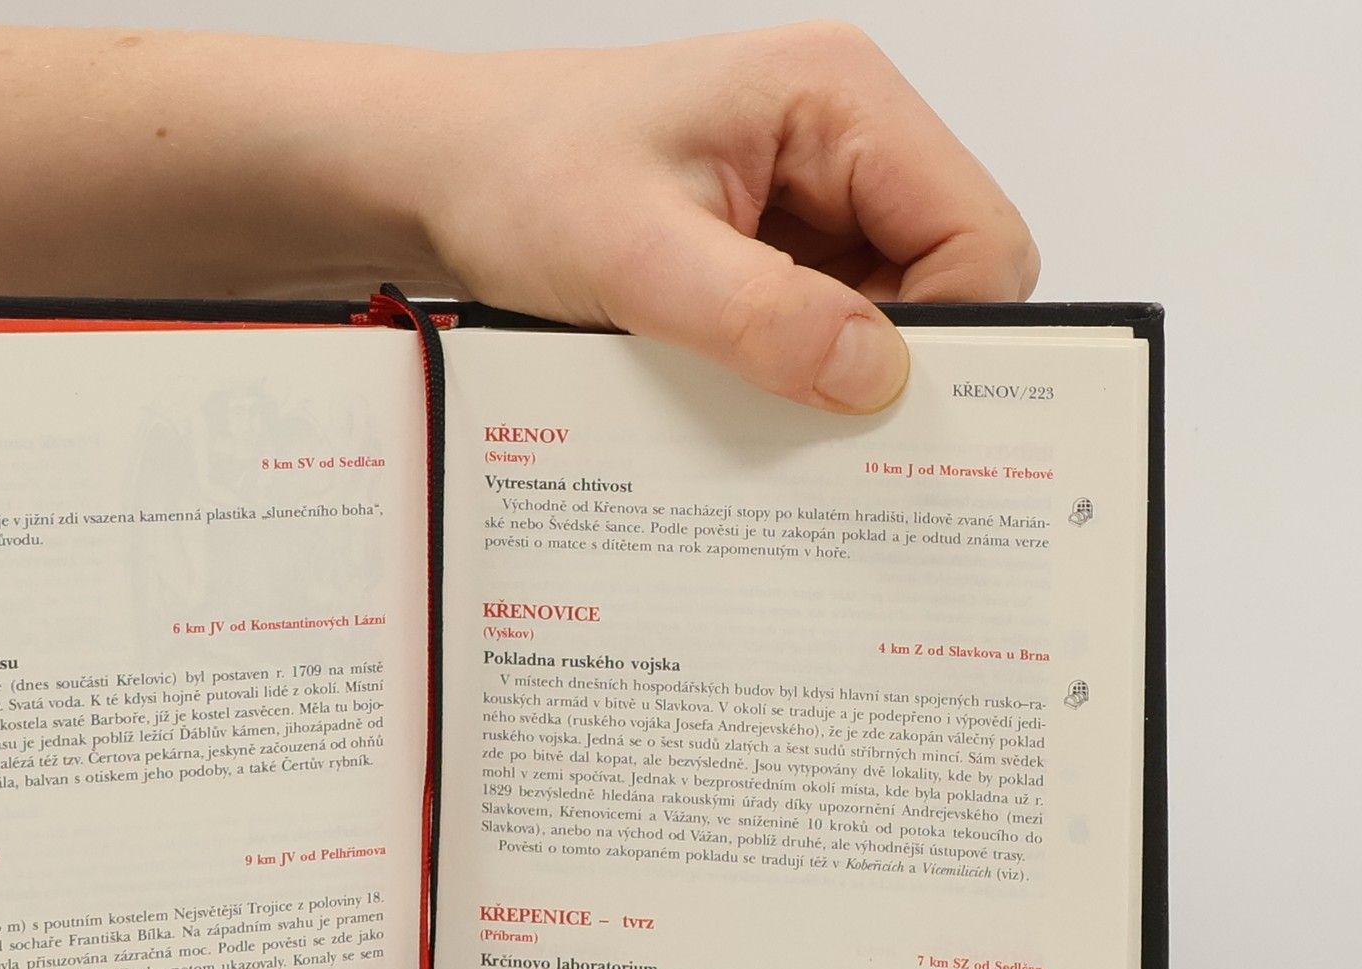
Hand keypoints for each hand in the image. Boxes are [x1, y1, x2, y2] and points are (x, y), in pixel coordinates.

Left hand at [419, 22, 1039, 411]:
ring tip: (743, 390)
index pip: (978, 234)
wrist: (444, 176)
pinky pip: (824, 324)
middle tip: (806, 417)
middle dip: (890, 360)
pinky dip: (792, 370)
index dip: (949, 334)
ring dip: (830, 370)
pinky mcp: (773, 245)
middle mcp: (842, 136)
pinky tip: (731, 384)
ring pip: (887, 312)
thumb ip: (762, 317)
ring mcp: (810, 193)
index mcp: (840, 98)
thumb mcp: (638, 257)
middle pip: (946, 277)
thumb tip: (875, 377)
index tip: (875, 410)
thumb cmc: (521, 176)